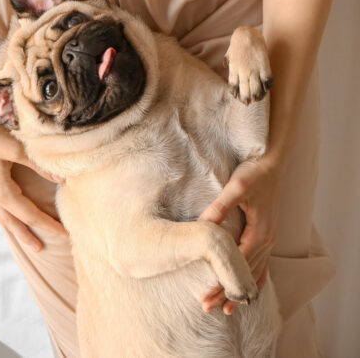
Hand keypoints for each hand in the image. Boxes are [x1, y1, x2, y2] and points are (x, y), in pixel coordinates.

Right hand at [0, 119, 65, 251]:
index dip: (48, 225)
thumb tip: (61, 178)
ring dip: (19, 232)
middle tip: (46, 250)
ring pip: (5, 220)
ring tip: (31, 243)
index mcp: (2, 193)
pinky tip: (12, 220)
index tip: (65, 233)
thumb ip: (38, 165)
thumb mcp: (16, 149)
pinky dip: (9, 221)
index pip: (30, 215)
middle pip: (17, 224)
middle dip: (32, 236)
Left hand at [197, 155, 281, 314]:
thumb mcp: (236, 188)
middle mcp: (267, 241)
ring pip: (253, 273)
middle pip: (245, 274)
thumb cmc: (253, 174)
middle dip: (227, 292)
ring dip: (240, 291)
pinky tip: (247, 292)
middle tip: (207, 308)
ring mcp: (269, 240)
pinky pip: (261, 265)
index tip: (206, 296)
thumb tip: (203, 225)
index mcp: (260, 233)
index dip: (221, 282)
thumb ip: (220, 207)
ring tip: (225, 309)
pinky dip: (253, 280)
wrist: (271, 164)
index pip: (237, 265)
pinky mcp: (266, 236)